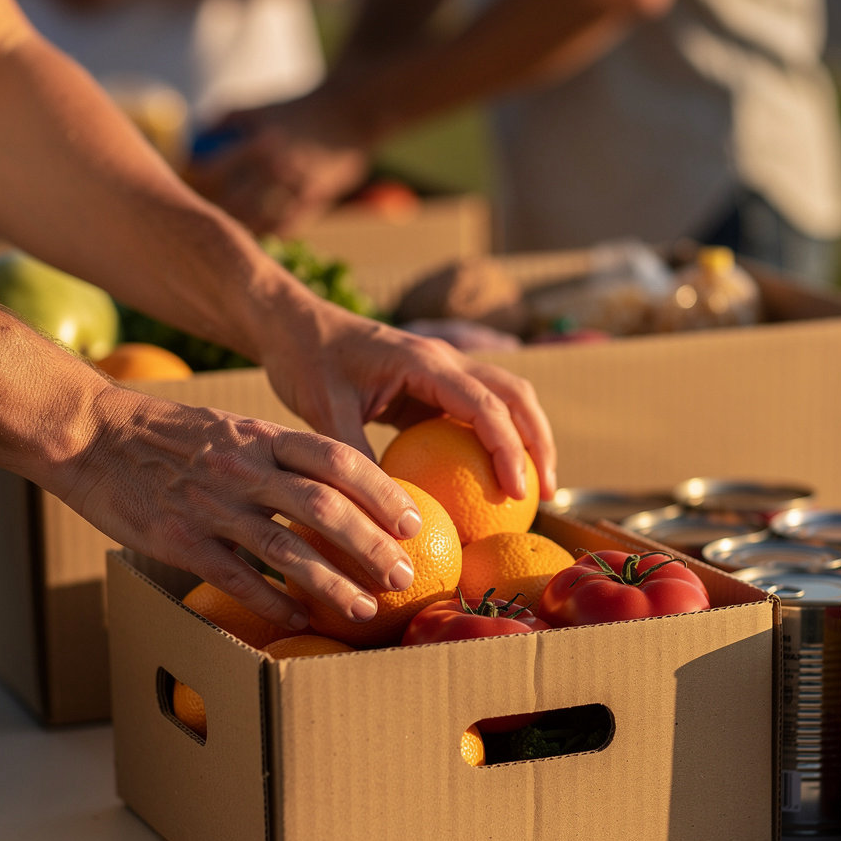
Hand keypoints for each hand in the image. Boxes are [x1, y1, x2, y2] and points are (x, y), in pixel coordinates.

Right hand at [65, 386, 425, 630]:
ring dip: (333, 585)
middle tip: (403, 575)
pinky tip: (298, 620)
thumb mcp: (233, 428)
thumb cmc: (170, 435)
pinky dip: (272, 601)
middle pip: (325, 510)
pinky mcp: (180, 541)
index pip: (338, 460)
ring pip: (286, 551)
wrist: (91, 434)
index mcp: (261, 436)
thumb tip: (336, 490)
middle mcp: (244, 469)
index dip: (383, 492)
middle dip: (372, 546)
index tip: (413, 521)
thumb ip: (280, 455)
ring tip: (366, 610)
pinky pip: (237, 578)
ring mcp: (212, 506)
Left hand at [184, 97, 371, 235]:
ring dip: (238, 228)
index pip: (215, 168)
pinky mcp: (314, 201)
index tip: (183, 185)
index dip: (195, 181)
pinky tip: (253, 235)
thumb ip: (226, 120)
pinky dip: (266, 232)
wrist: (350, 114)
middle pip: (233, 200)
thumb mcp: (260, 106)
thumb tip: (193, 140)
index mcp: (260, 138)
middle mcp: (278, 164)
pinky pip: (283, 227)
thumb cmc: (296, 110)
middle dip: (212, 211)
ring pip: (257, 219)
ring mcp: (297, 186)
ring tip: (221, 232)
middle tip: (196, 216)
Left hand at [254, 300, 558, 505]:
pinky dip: (495, 440)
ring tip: (534, 489)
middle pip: (515, 395)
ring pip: (506, 398)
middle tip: (545, 493)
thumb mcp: (324, 411)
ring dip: (527, 438)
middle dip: (539, 443)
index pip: (485, 405)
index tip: (517, 493)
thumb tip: (388, 516)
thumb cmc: (307, 361)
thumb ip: (357, 458)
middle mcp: (444, 360)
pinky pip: (476, 411)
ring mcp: (442, 371)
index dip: (509, 450)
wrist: (295, 325)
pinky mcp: (432, 385)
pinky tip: (489, 480)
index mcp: (424, 362)